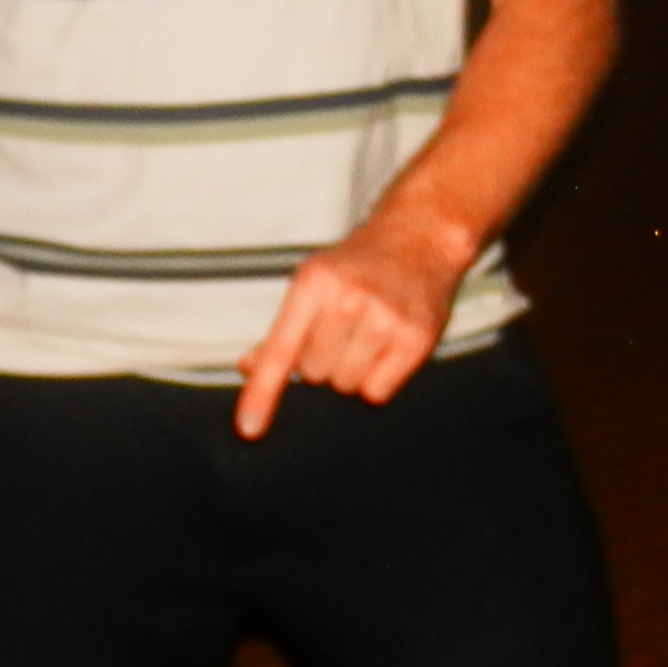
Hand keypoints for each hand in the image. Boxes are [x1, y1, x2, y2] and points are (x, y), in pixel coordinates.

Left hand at [231, 211, 466, 440]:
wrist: (419, 236)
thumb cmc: (359, 264)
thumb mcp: (313, 281)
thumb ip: (283, 329)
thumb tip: (248, 366)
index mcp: (313, 282)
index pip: (280, 350)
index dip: (263, 392)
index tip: (249, 429)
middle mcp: (347, 298)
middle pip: (313, 374)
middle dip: (323, 360)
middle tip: (343, 329)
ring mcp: (384, 318)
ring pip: (346, 386)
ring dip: (352, 370)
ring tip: (366, 334)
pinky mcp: (415, 337)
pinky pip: (378, 392)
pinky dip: (379, 379)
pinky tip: (387, 346)